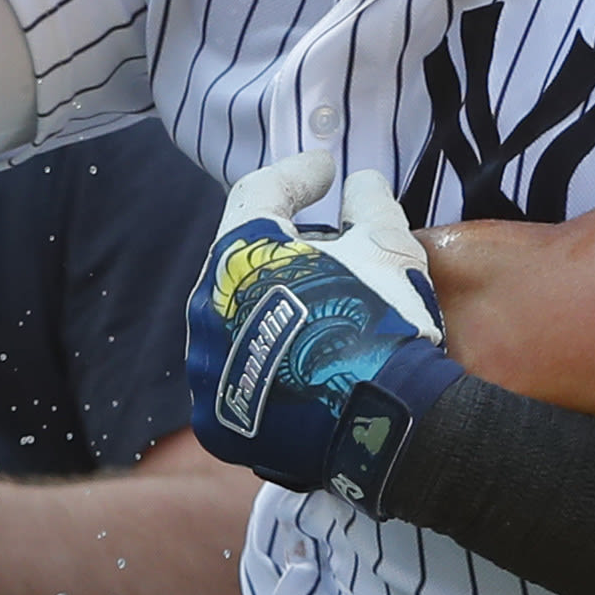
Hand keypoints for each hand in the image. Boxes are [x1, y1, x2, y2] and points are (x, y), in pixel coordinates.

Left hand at [189, 154, 456, 503]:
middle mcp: (205, 305)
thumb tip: (360, 181)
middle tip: (332, 255)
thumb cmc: (380, 320)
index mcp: (240, 253)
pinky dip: (272, 367)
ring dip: (273, 313)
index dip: (297, 175)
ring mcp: (206, 367)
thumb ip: (369, 204)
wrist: (381, 423)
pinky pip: (242, 378)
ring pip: (238, 322)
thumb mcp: (389, 248)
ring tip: (322, 320)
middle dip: (286, 255)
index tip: (326, 172)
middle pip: (245, 265)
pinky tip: (307, 370)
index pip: (260, 194)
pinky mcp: (215, 416)